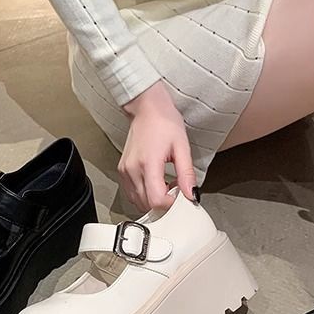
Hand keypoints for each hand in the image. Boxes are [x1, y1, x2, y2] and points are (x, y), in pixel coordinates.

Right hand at [119, 81, 197, 211]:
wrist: (146, 108)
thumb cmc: (164, 122)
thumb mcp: (182, 146)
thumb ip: (186, 173)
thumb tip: (191, 194)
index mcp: (148, 163)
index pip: (156, 199)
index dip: (171, 204)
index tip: (180, 196)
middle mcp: (132, 169)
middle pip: (146, 204)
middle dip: (164, 203)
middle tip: (176, 189)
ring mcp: (125, 171)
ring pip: (138, 201)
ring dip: (154, 200)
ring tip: (167, 184)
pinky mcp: (122, 171)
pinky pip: (132, 193)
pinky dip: (145, 194)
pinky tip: (156, 182)